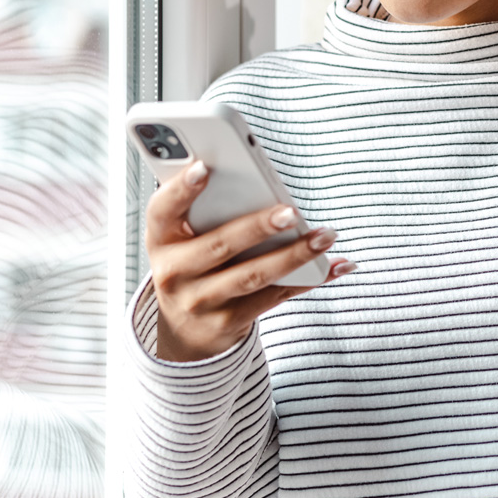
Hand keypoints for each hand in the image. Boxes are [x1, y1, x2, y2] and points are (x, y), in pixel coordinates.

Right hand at [144, 160, 356, 360]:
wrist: (182, 330)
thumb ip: (205, 207)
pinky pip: (275, 297)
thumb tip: (252, 172)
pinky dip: (309, 279)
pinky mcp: (228, 323)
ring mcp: (200, 302)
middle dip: (257, 227)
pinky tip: (336, 265)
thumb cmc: (192, 262)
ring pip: (253, 275)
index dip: (180, 189)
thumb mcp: (182, 236)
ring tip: (325, 236)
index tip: (203, 168)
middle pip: (219, 245)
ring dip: (294, 255)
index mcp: (161, 239)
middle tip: (291, 211)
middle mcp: (174, 274)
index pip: (162, 210)